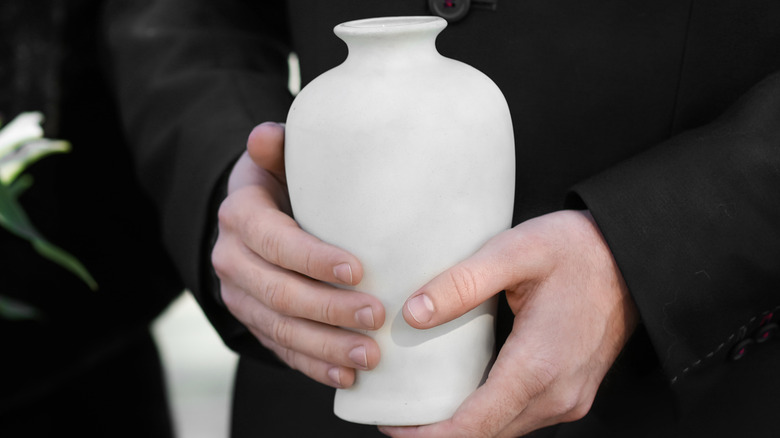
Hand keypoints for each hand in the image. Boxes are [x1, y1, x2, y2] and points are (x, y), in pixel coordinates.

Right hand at [211, 122, 384, 387]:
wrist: (254, 217)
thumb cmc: (281, 183)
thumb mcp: (278, 160)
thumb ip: (277, 148)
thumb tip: (268, 134)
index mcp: (240, 216)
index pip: (273, 240)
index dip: (312, 258)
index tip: (358, 269)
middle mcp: (232, 259)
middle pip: (279, 292)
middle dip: (329, 309)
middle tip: (376, 316)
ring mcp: (240, 296)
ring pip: (280, 329)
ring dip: (326, 346)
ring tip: (370, 355)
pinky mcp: (252, 322)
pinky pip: (280, 350)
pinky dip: (314, 366)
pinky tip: (348, 376)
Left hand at [380, 210, 637, 436]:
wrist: (632, 257)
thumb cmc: (576, 250)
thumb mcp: (516, 250)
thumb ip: (462, 282)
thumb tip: (413, 314)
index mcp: (538, 366)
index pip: (473, 425)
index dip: (427, 435)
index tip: (392, 427)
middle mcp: (556, 395)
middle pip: (486, 435)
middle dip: (438, 433)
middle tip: (397, 414)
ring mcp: (568, 399)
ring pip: (503, 430)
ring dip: (463, 426)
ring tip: (422, 406)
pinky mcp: (571, 393)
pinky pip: (520, 417)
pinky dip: (487, 415)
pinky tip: (461, 395)